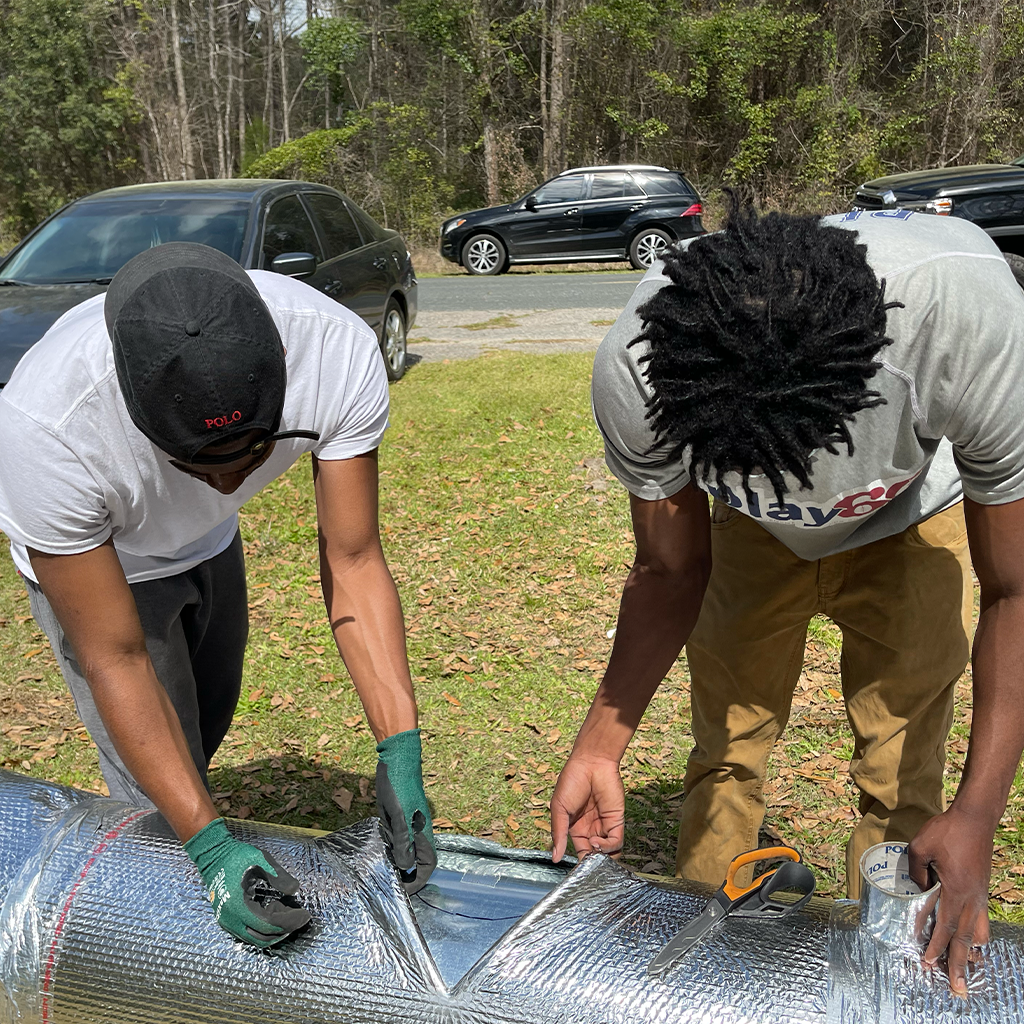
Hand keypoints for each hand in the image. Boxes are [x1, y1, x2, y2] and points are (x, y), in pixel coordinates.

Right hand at [184, 818, 310, 947]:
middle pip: (262, 938)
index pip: (269, 924)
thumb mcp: (262, 861)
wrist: (213, 855)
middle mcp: (231, 919)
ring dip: (273, 932)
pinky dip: (263, 929)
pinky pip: (247, 933)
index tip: (304, 914)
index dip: (289, 921)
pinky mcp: (226, 919)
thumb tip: (295, 890)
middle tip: (299, 919)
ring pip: (254, 939)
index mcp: (240, 906)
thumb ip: (279, 876)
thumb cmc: (237, 856)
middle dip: (284, 931)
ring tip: (288, 917)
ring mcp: (226, 921)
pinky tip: (273, 915)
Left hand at [376, 728, 435, 891]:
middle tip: (388, 884)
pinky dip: (387, 846)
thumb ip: (402, 842)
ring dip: (395, 860)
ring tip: (379, 869)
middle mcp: (418, 831)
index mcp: (423, 833)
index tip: (403, 892)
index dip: (417, 882)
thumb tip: (404, 865)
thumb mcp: (399, 816)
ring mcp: (408, 824)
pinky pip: (395, 838)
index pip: (427, 866)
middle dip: (405, 875)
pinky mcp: (398, 817)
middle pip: (416, 861)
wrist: (397, 759)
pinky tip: (376, 846)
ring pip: (404, 850)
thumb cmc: (400, 786)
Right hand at [551, 752, 624, 861]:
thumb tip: (554, 857)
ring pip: (608, 853)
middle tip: (587, 865)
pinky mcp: (617, 821)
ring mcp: (605, 826)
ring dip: (601, 858)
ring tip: (592, 851)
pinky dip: (608, 847)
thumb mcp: (559, 808)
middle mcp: (591, 829)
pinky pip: (616, 842)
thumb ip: (558, 833)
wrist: (591, 762)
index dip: (579, 864)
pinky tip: (596, 842)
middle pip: (595, 856)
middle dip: (592, 864)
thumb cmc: (572, 781)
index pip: (580, 854)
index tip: (576, 872)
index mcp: (575, 828)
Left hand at [908, 807, 992, 995]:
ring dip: (970, 952)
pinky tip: (973, 941)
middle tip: (957, 989)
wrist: (975, 818)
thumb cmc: (947, 831)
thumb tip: (917, 890)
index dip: (935, 946)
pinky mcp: (981, 889)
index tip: (928, 963)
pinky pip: (980, 919)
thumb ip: (916, 872)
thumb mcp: (921, 848)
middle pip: (965, 939)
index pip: (944, 926)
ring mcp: (979, 895)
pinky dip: (977, 934)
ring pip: (977, 932)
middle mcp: (972, 899)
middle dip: (959, 965)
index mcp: (955, 892)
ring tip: (967, 969)